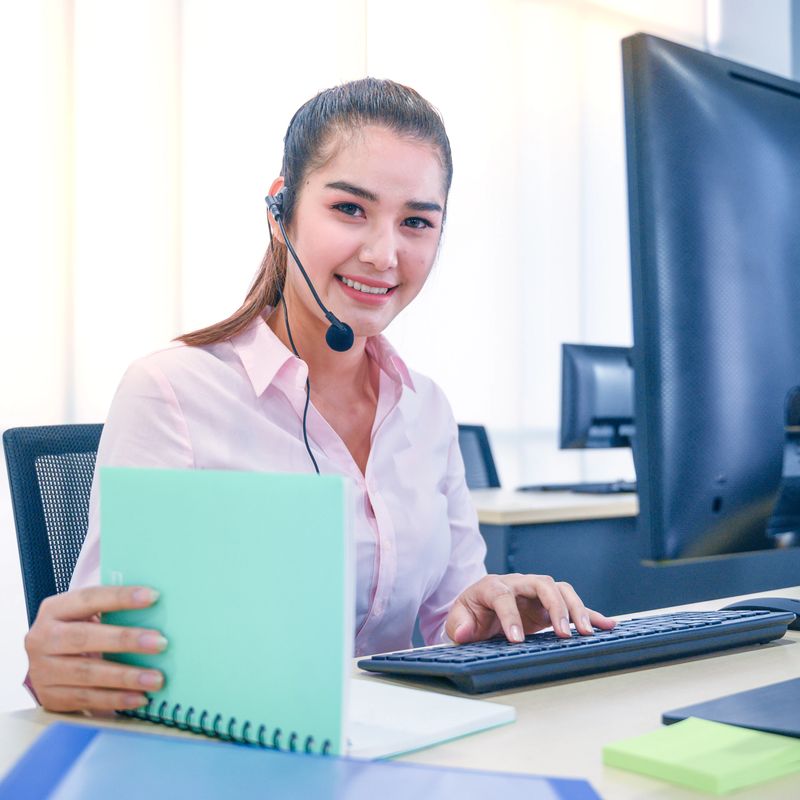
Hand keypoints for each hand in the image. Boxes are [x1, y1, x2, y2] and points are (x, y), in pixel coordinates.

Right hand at [25, 586, 166, 712]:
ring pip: (87, 673)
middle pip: (85, 638)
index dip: (120, 597)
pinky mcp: (50, 697)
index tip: (153, 597)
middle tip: (160, 642)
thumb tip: (157, 607)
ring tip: (156, 678)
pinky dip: (116, 699)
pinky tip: (140, 697)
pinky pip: (86, 699)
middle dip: (126, 640)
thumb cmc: (79, 630)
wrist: (46, 663)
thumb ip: (112, 610)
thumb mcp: (86, 615)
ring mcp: (42, 670)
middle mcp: (42, 639)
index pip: (89, 598)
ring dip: (126, 677)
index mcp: (54, 610)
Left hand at [445, 573, 615, 643]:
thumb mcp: (458, 620)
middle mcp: (518, 584)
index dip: (510, 616)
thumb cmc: (470, 615)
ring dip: (575, 609)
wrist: (478, 612)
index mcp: (492, 586)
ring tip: (584, 632)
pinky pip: (572, 605)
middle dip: (555, 606)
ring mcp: (535, 592)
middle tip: (563, 633)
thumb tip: (464, 631)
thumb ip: (459, 625)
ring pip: (560, 590)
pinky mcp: (549, 605)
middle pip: (542, 584)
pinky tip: (607, 624)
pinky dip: (590, 613)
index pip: (503, 595)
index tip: (516, 639)